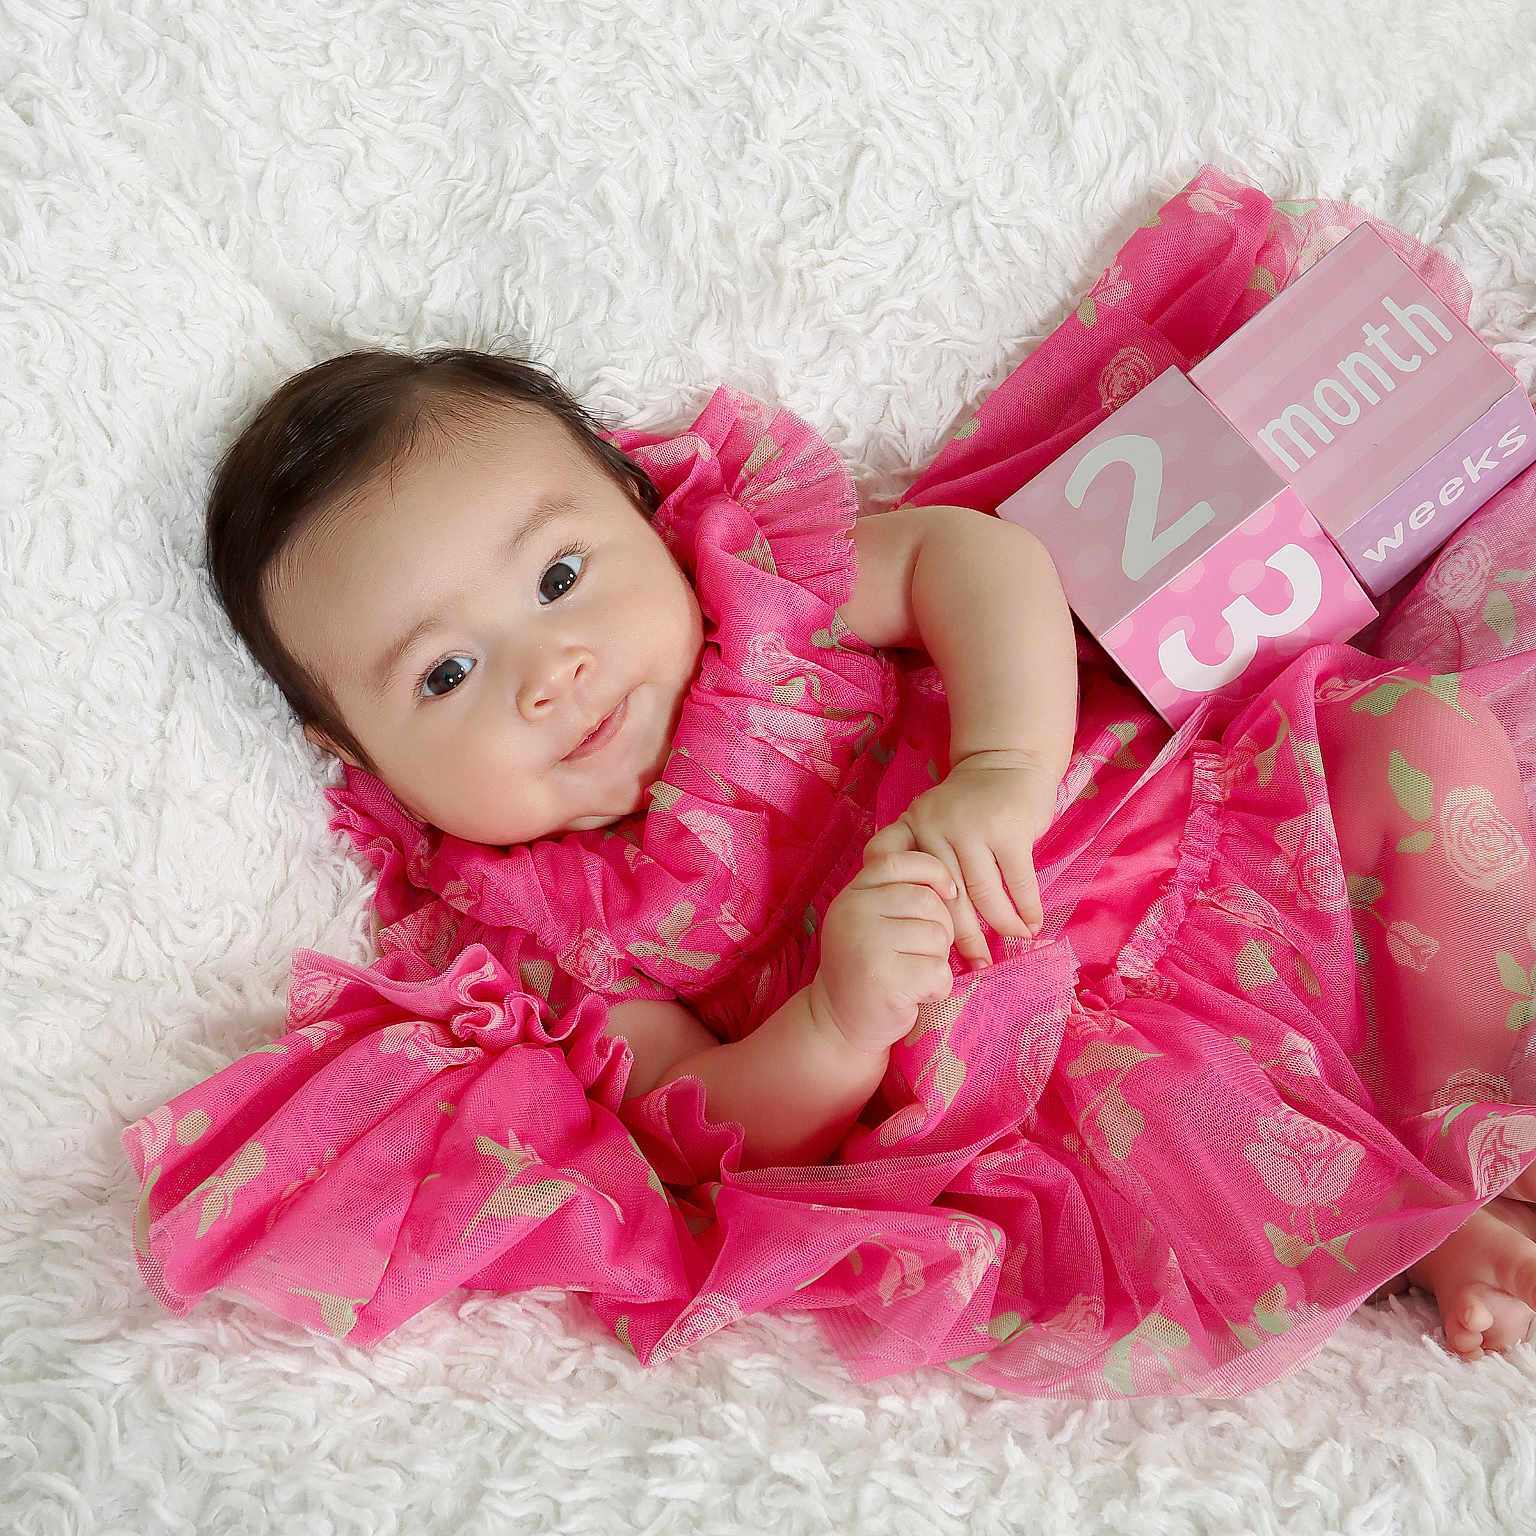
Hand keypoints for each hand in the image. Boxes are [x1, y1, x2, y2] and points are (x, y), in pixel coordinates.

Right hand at [808, 848, 958, 1055]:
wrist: (838, 1023)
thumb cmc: (868, 967)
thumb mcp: (869, 921)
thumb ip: (895, 894)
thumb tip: (951, 881)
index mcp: (852, 894)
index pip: (898, 861)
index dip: (933, 871)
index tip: (949, 892)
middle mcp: (853, 913)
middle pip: (928, 901)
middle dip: (941, 929)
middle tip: (924, 953)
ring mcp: (866, 945)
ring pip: (937, 936)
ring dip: (939, 960)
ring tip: (915, 974)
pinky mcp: (884, 979)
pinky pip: (938, 971)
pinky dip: (938, 988)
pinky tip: (918, 995)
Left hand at [863, 748, 1058, 968]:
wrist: (1007, 760)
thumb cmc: (969, 805)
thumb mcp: (932, 822)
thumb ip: (923, 861)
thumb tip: (925, 925)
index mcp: (911, 828)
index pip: (908, 884)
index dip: (920, 918)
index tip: (932, 949)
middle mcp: (934, 827)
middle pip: (947, 896)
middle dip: (964, 937)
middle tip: (976, 966)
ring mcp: (971, 827)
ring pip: (984, 893)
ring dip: (1002, 925)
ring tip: (1014, 943)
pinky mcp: (1007, 829)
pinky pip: (1017, 881)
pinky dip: (1027, 907)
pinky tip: (1032, 924)